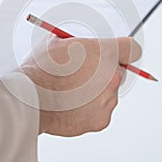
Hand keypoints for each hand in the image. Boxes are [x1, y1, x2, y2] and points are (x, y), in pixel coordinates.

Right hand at [22, 36, 141, 136]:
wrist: (30, 98)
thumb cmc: (41, 69)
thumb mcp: (58, 42)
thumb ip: (78, 43)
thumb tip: (80, 44)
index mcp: (106, 52)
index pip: (132, 49)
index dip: (124, 51)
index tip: (119, 55)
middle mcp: (113, 76)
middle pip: (119, 72)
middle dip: (105, 73)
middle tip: (84, 75)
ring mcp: (109, 100)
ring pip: (109, 93)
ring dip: (96, 92)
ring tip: (72, 93)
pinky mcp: (102, 119)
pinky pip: (101, 111)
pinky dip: (90, 110)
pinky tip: (72, 106)